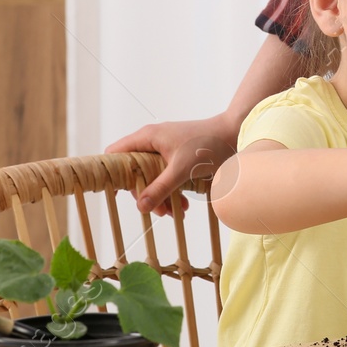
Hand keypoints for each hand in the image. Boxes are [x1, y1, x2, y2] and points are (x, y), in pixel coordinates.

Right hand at [104, 114, 236, 215]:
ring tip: (174, 212)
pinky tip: (184, 205)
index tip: (116, 194)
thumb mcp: (181, 170)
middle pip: (135, 171)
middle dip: (145, 193)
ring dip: (160, 195)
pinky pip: (166, 175)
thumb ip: (160, 188)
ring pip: (152, 176)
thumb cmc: (207, 145)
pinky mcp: (177, 156)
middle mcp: (152, 141)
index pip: (116, 153)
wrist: (234, 134)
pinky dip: (172, 190)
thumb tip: (140, 207)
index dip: (112, 172)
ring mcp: (165, 148)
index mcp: (147, 137)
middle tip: (158, 210)